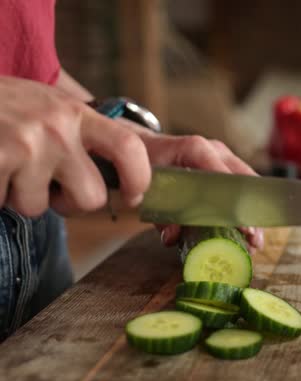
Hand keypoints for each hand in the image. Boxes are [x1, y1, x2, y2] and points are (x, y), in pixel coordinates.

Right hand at [0, 76, 150, 216]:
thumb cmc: (2, 105)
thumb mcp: (48, 106)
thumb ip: (82, 133)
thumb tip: (120, 175)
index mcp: (76, 113)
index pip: (128, 147)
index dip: (139, 178)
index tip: (132, 196)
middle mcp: (56, 128)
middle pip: (90, 198)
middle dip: (68, 204)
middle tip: (47, 187)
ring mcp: (25, 146)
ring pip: (38, 207)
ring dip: (19, 196)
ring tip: (6, 166)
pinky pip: (2, 204)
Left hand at [124, 122, 263, 250]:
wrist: (145, 145)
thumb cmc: (147, 165)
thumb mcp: (148, 190)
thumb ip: (160, 215)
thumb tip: (173, 237)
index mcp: (195, 149)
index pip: (222, 180)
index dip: (234, 207)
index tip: (244, 230)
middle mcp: (215, 150)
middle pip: (243, 182)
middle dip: (250, 214)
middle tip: (254, 241)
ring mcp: (224, 156)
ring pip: (248, 184)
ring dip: (252, 214)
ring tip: (255, 241)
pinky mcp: (227, 165)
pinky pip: (243, 186)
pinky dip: (246, 209)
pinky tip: (250, 230)